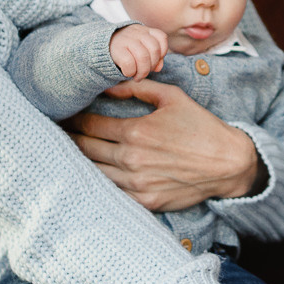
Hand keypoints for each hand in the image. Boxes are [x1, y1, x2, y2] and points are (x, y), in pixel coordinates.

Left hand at [68, 79, 259, 212]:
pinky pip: (111, 193)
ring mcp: (137, 183)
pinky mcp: (144, 201)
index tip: (62, 114)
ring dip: (77, 162)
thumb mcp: (172, 97)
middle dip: (68, 138)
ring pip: (93, 173)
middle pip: (85, 149)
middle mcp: (132, 159)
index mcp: (135, 131)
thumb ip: (137, 88)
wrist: (228, 164)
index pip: (90, 124)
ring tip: (64, 154)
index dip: (73, 118)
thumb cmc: (201, 127)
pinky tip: (89, 176)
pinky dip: (97, 183)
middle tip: (55, 132)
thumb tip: (108, 82)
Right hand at [107, 24, 168, 80]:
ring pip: (143, 57)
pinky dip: (131, 72)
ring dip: (143, 71)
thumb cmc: (126, 49)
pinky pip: (129, 63)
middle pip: (154, 49)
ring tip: (138, 76)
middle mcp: (137, 32)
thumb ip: (153, 56)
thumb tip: (158, 68)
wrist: (101, 45)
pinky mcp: (116, 49)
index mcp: (145, 30)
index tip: (154, 62)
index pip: (161, 37)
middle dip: (152, 65)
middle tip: (145, 72)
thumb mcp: (141, 48)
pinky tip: (128, 73)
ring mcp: (126, 39)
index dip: (162, 53)